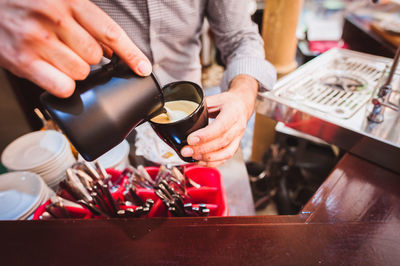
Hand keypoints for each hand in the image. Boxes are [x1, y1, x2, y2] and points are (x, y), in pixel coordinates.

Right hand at [0, 0, 151, 97]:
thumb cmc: (28, 5)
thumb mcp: (60, 2)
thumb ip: (87, 23)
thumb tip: (112, 51)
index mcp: (68, 1)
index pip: (110, 32)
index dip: (131, 53)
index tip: (144, 68)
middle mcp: (53, 18)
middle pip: (95, 57)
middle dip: (90, 58)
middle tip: (73, 49)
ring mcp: (36, 40)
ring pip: (80, 73)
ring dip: (75, 71)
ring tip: (58, 58)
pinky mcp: (22, 61)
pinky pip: (62, 87)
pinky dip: (63, 85)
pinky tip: (54, 73)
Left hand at [180, 75, 257, 166]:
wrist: (242, 106)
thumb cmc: (229, 102)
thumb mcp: (215, 99)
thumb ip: (200, 107)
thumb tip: (183, 114)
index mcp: (232, 113)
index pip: (220, 126)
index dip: (205, 135)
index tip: (191, 139)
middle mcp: (237, 127)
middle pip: (221, 142)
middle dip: (201, 149)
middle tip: (186, 151)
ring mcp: (238, 138)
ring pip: (225, 153)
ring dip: (207, 157)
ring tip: (192, 156)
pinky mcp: (235, 146)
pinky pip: (225, 158)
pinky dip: (212, 163)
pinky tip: (201, 162)